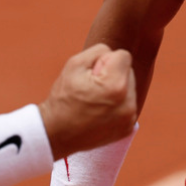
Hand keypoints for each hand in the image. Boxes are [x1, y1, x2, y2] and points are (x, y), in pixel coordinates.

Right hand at [39, 44, 136, 158]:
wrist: (56, 134)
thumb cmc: (63, 97)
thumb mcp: (74, 64)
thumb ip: (99, 51)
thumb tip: (114, 55)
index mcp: (116, 86)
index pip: (124, 56)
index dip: (105, 61)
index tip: (92, 74)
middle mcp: (127, 104)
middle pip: (129, 72)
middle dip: (113, 75)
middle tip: (92, 88)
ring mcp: (129, 118)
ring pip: (129, 88)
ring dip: (116, 89)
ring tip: (95, 101)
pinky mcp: (128, 128)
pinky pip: (128, 104)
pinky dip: (117, 105)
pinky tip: (100, 112)